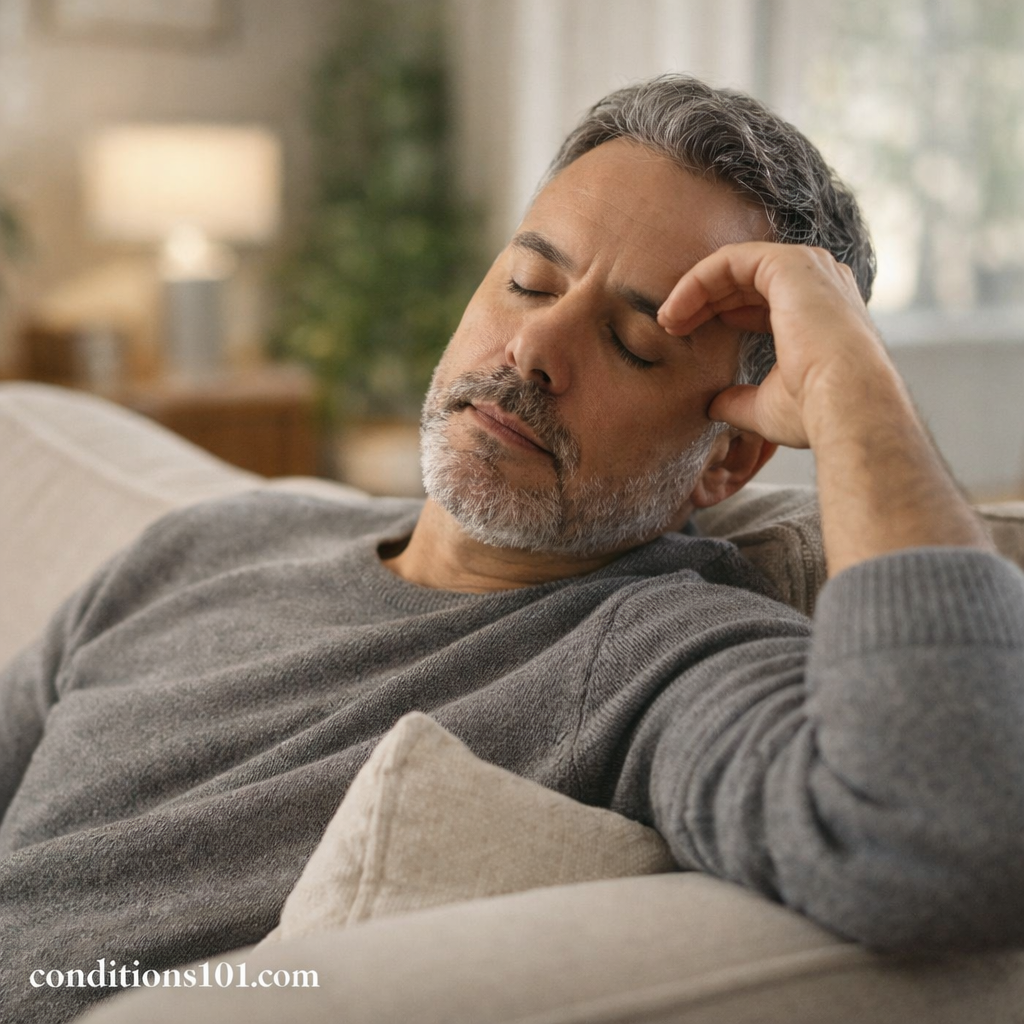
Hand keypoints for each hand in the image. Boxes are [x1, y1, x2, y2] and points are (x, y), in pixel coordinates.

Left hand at [657, 242, 888, 448]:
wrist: (845, 407)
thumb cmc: (816, 411)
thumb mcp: (768, 407)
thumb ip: (740, 400)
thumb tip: (714, 406)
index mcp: (819, 313)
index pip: (762, 300)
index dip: (720, 313)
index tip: (685, 335)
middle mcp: (820, 284)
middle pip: (746, 279)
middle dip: (703, 299)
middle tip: (669, 325)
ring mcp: (809, 270)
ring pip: (736, 265)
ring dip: (696, 289)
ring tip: (667, 319)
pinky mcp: (790, 265)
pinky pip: (731, 260)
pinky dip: (699, 280)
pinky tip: (675, 309)